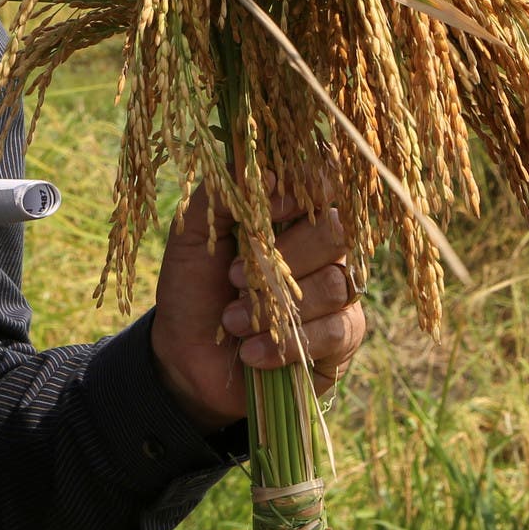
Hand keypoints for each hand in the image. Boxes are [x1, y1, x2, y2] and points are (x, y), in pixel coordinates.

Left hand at [149, 185, 367, 431]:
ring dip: (276, 305)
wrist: (186, 356)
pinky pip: (335, 330)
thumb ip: (221, 195)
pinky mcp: (342, 338)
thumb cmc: (193, 287)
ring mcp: (339, 292)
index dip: (303, 191)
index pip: (324, 181)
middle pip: (337, 231)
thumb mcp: (193, 235)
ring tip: (231, 321)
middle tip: (233, 275)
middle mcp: (324, 248)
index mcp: (292, 213)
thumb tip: (265, 173)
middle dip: (285, 256)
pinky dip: (288, 342)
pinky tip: (252, 352)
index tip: (264, 212)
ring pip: (335, 283)